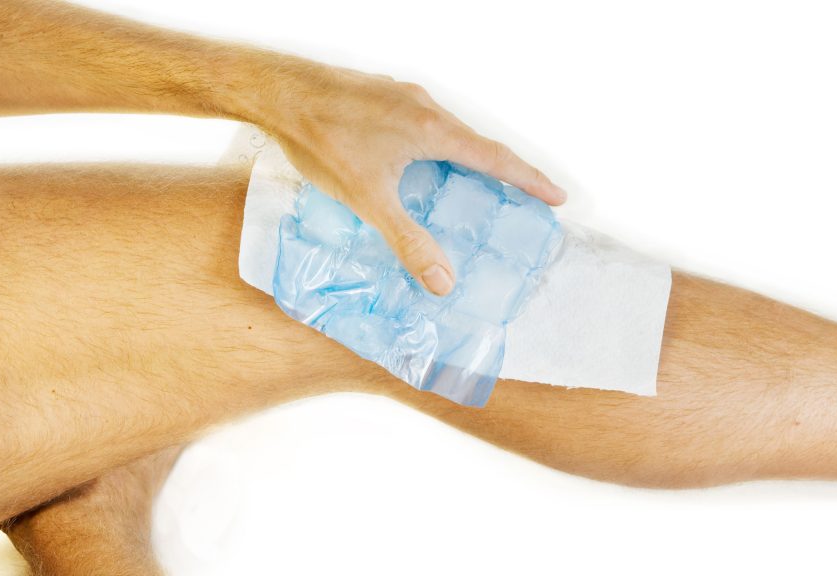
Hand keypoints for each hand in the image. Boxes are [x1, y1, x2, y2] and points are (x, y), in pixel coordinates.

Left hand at [253, 57, 565, 295]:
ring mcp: (402, 97)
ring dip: (465, 158)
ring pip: (447, 131)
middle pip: (476, 142)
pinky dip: (435, 147)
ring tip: (473, 186)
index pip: (496, 158)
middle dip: (502, 171)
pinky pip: (422, 123)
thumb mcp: (368, 199)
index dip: (530, 180)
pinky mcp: (380, 95)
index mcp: (433, 129)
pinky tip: (417, 165)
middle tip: (521, 197)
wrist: (278, 92)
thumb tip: (444, 283)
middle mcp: (425, 106)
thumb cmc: (324, 141)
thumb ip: (408, 241)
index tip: (558, 198)